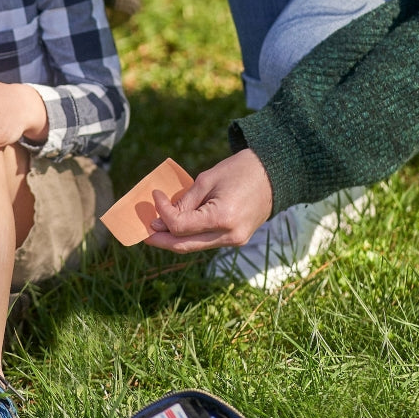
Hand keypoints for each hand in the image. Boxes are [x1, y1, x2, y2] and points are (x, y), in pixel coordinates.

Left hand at [144, 149, 273, 253]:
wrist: (274, 174)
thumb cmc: (239, 170)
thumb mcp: (207, 180)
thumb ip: (184, 202)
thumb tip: (160, 221)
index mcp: (222, 218)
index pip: (180, 226)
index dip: (162, 213)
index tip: (155, 195)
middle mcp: (229, 236)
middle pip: (185, 246)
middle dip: (161, 240)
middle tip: (144, 232)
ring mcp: (235, 241)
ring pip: (195, 247)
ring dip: (174, 239)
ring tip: (157, 227)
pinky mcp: (237, 240)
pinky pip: (207, 241)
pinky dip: (190, 235)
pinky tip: (178, 226)